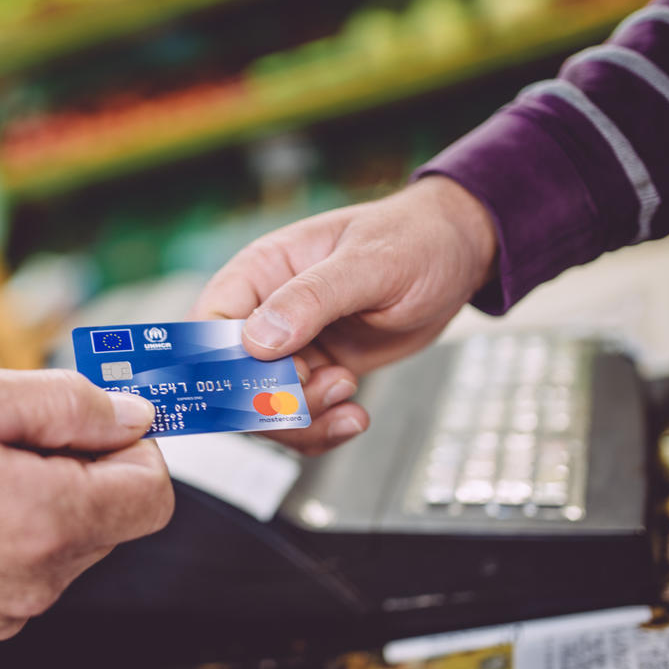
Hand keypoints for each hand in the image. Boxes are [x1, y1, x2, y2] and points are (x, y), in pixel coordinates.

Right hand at [0, 362, 172, 644]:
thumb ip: (60, 401)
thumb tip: (132, 413)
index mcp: (42, 522)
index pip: (152, 491)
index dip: (133, 440)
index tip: (92, 412)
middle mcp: (37, 581)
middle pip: (118, 514)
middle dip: (87, 459)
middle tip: (16, 422)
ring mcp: (10, 609)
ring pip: (77, 536)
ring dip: (50, 488)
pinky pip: (35, 562)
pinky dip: (19, 521)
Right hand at [192, 176, 496, 453]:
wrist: (459, 257)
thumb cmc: (414, 238)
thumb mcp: (368, 263)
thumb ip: (310, 298)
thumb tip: (257, 341)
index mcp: (260, 271)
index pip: (209, 326)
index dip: (222, 366)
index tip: (262, 386)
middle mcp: (265, 312)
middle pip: (231, 380)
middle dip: (272, 402)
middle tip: (325, 386)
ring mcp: (291, 347)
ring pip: (264, 409)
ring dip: (304, 418)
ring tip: (349, 392)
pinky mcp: (318, 373)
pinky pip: (299, 418)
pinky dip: (322, 429)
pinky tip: (354, 415)